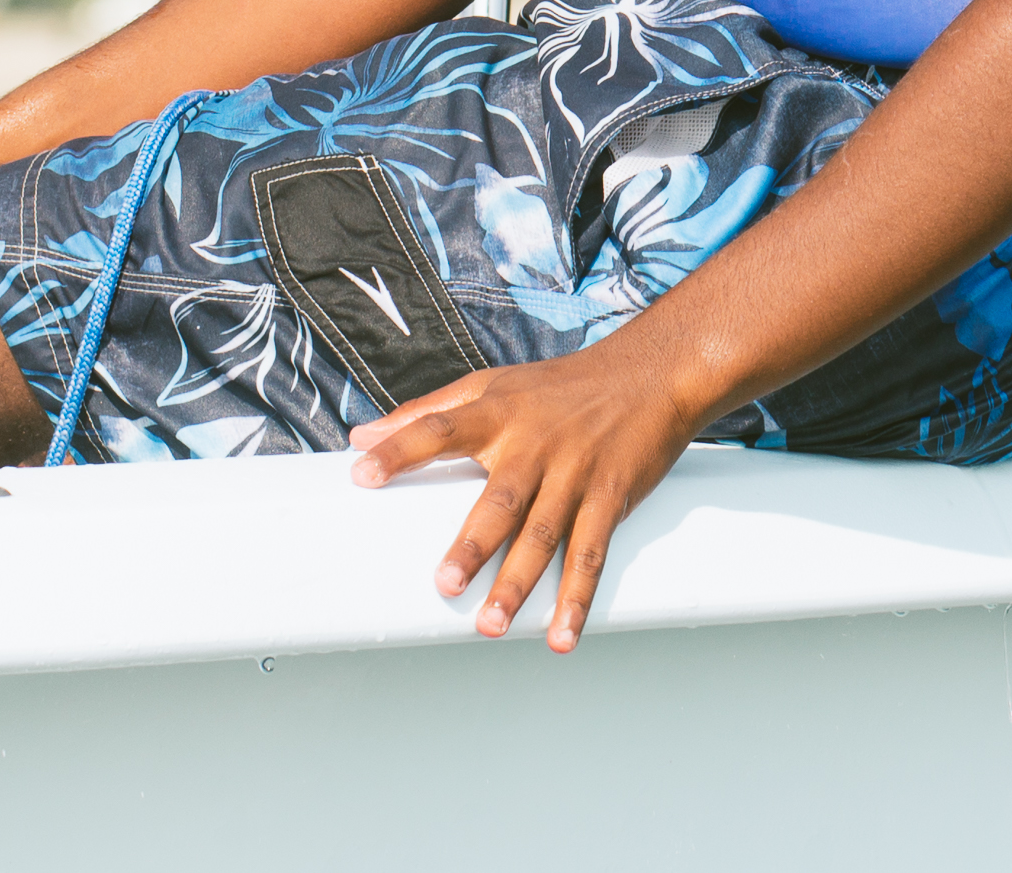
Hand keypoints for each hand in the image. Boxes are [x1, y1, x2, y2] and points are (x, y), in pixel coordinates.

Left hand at [347, 332, 697, 653]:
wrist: (650, 374)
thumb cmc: (560, 385)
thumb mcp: (493, 385)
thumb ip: (428, 411)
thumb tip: (362, 436)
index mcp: (498, 411)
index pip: (438, 427)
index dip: (399, 449)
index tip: (361, 475)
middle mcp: (535, 443)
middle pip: (499, 499)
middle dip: (473, 544)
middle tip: (445, 584)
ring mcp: (575, 472)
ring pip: (543, 534)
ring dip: (519, 583)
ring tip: (491, 624)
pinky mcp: (611, 496)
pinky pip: (591, 553)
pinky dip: (578, 598)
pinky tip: (561, 636)